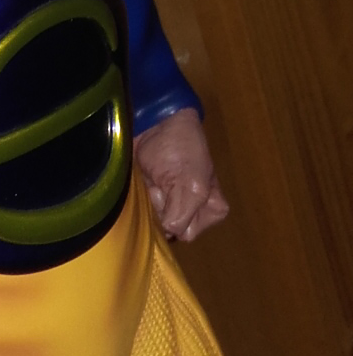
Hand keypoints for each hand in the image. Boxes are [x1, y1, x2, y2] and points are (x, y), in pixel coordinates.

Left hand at [134, 106, 228, 242]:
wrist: (158, 123)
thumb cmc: (182, 149)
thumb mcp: (193, 185)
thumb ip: (185, 215)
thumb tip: (169, 231)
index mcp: (213, 210)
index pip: (187, 233)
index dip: (177, 215)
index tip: (177, 191)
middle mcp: (194, 212)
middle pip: (170, 229)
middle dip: (162, 208)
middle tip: (164, 185)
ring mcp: (171, 204)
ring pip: (155, 221)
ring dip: (151, 202)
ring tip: (155, 181)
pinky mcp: (153, 197)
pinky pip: (144, 211)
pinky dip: (141, 198)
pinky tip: (147, 182)